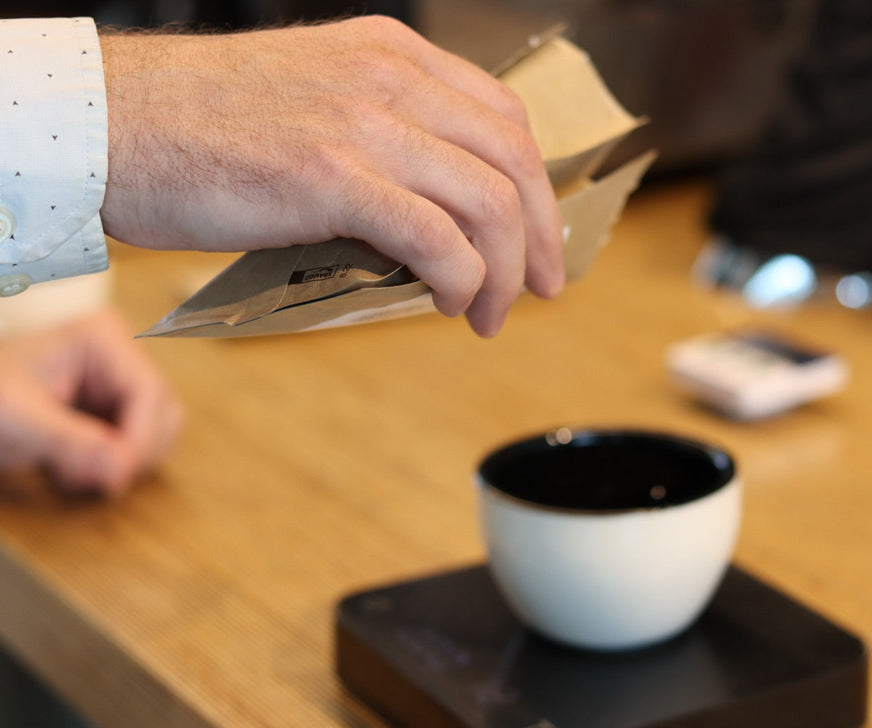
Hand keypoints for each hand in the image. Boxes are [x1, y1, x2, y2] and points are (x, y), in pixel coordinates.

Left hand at [0, 310, 182, 495]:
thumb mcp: (19, 419)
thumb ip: (70, 442)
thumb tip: (122, 470)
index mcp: (103, 338)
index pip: (149, 392)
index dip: (140, 440)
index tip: (114, 479)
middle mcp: (122, 356)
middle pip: (163, 414)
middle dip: (132, 454)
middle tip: (89, 480)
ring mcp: (122, 384)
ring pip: (159, 433)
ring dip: (125, 464)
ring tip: (72, 472)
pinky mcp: (116, 410)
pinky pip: (141, 445)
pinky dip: (116, 467)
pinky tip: (75, 468)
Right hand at [99, 16, 564, 336]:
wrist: (112, 124)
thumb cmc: (200, 126)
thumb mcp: (313, 104)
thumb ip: (379, 140)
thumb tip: (429, 217)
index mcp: (391, 54)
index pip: (502, 116)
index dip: (533, 184)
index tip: (538, 236)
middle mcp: (390, 78)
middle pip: (511, 159)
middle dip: (540, 235)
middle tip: (544, 288)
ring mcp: (364, 122)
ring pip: (486, 202)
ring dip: (505, 272)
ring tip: (490, 314)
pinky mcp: (333, 175)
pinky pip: (436, 237)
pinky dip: (462, 279)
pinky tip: (450, 302)